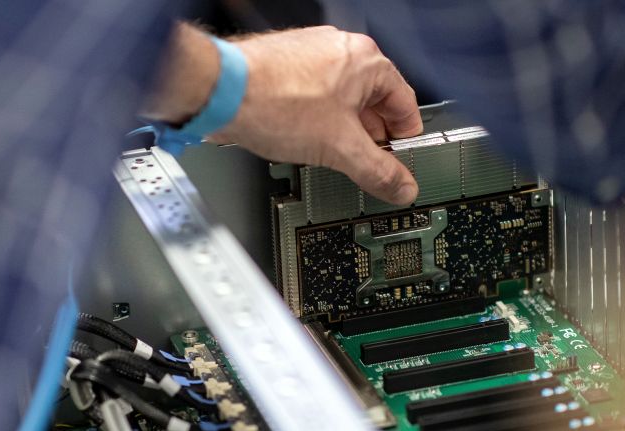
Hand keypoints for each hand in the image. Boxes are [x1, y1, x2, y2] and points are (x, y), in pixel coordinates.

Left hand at [209, 26, 422, 205]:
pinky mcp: (289, 66)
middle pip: (375, 104)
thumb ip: (378, 171)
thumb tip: (401, 185)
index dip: (405, 140)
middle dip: (371, 139)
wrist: (218, 92)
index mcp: (367, 61)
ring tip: (332, 155)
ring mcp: (313, 56)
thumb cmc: (272, 102)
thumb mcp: (340, 149)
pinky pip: (317, 97)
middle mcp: (342, 51)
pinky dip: (318, 121)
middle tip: (367, 166)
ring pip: (344, 102)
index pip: (406, 105)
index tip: (401, 163)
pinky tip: (306, 140)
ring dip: (344, 131)